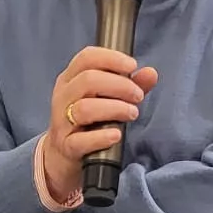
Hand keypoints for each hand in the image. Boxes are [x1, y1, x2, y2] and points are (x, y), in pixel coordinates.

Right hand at [44, 46, 158, 202]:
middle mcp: (63, 97)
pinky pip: (80, 141)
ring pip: (84, 108)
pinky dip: (101, 137)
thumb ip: (131, 85)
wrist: (64, 154)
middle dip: (119, 85)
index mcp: (71, 79)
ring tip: (132, 113)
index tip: (132, 66)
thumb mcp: (107, 98)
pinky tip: (116, 135)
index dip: (111, 58)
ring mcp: (62, 122)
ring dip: (114, 109)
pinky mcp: (66, 146)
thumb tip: (151, 73)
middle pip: (87, 80)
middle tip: (138, 96)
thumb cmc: (90, 120)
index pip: (86, 58)